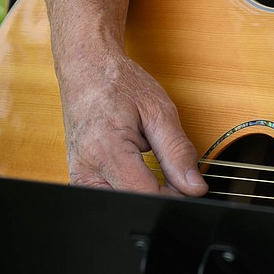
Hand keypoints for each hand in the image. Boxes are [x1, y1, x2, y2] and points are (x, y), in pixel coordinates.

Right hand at [59, 48, 207, 197]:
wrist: (87, 70)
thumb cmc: (120, 83)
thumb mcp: (159, 111)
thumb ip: (178, 152)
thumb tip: (194, 187)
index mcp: (106, 150)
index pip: (146, 195)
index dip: (174, 194)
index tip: (189, 184)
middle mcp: (86, 170)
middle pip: (133, 203)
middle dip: (161, 195)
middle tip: (172, 170)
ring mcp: (79, 177)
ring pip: (123, 203)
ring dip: (144, 192)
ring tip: (151, 164)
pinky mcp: (80, 179)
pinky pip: (111, 196)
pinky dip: (130, 188)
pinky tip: (137, 169)